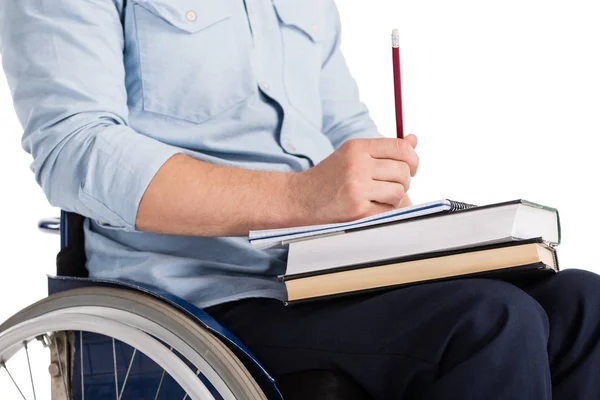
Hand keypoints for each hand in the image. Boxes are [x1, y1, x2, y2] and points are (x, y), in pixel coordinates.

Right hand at [292, 135, 418, 223]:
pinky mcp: (358, 211)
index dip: (413, 158)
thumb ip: (383, 149)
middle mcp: (357, 165)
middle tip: (393, 184)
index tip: (412, 167)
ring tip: (379, 196)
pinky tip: (370, 206)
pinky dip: (385, 210)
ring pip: (398, 192)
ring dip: (394, 196)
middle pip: (403, 171)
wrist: (301, 198)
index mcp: (357, 147)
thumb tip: (414, 139)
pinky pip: (389, 210)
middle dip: (404, 180)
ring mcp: (357, 189)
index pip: (400, 148)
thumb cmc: (330, 176)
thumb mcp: (352, 154)